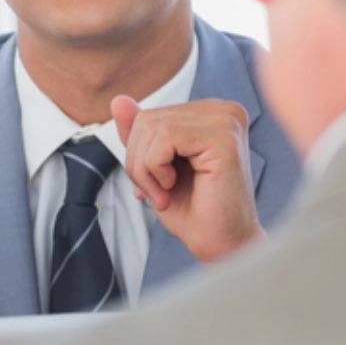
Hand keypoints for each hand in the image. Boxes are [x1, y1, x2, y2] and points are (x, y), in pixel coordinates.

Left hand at [112, 96, 265, 262]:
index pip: (148, 116)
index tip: (154, 184)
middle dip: (138, 162)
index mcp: (210, 114)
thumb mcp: (153, 166)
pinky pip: (164, 137)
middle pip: (146, 120)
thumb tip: (119, 100)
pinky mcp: (224, 138)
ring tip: (164, 192)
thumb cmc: (192, 210)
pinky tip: (171, 188)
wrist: (220, 244)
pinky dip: (154, 168)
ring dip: (145, 169)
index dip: (137, 154)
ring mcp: (226, 121)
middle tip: (156, 192)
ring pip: (151, 127)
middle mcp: (223, 111)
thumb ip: (139, 133)